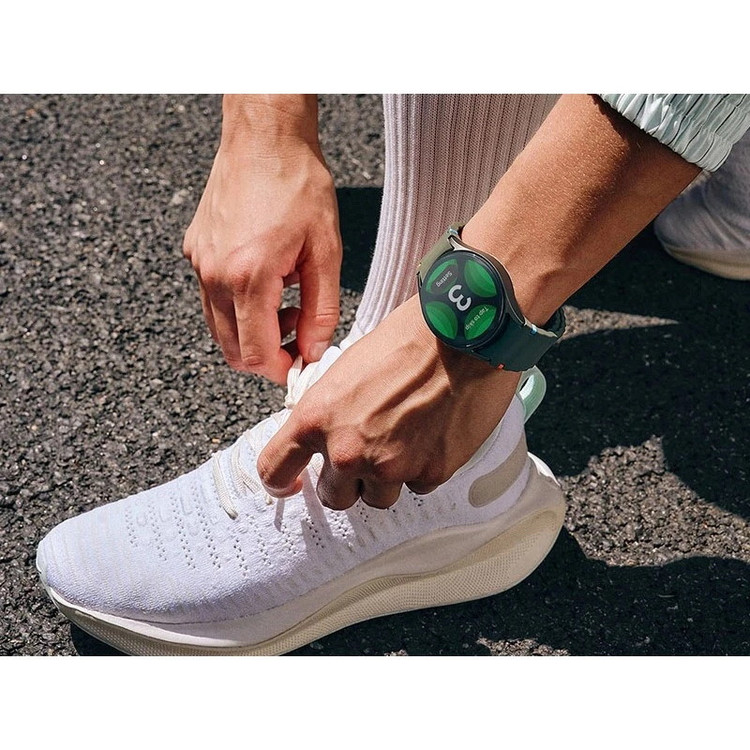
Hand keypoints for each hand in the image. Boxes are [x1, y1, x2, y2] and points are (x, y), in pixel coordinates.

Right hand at [183, 95, 341, 383]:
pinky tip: (266, 280)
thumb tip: (314, 351)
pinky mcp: (195, 252)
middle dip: (265, 355)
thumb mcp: (326, 251)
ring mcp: (199, 263)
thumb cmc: (298, 184)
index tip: (301, 362)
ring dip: (252, 331)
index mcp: (248, 277)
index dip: (280, 369)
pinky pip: (212, 298)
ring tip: (286, 303)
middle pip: (231, 350)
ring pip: (220, 327)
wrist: (264, 137)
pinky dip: (238, 306)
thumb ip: (322, 309)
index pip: (254, 354)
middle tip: (298, 334)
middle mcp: (214, 276)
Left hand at [257, 295, 519, 508]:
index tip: (291, 484)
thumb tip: (322, 439)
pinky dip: (421, 468)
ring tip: (404, 439)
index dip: (279, 482)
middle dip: (347, 480)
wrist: (460, 336)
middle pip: (334, 497)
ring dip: (386, 479)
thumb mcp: (343, 371)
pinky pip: (417, 486)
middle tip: (366, 452)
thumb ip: (326, 415)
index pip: (274, 469)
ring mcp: (390, 468)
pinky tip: (431, 435)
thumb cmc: (404, 341)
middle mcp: (348, 452)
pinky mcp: (430, 473)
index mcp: (316, 420)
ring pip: (378, 498)